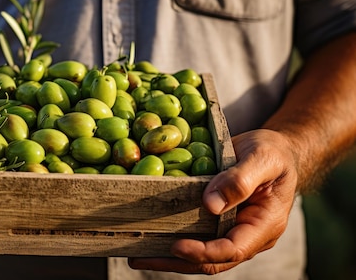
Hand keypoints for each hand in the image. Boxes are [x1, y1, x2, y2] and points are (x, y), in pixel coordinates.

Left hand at [128, 129, 298, 273]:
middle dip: (176, 262)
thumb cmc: (274, 153)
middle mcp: (247, 235)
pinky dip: (172, 238)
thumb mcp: (263, 159)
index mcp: (264, 225)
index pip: (232, 250)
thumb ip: (240, 180)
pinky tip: (148, 235)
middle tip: (140, 258)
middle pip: (212, 261)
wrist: (276, 151)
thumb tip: (210, 204)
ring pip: (201, 254)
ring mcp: (232, 230)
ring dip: (169, 257)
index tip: (175, 246)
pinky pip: (196, 236)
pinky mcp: (218, 222)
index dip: (204, 252)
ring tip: (135, 256)